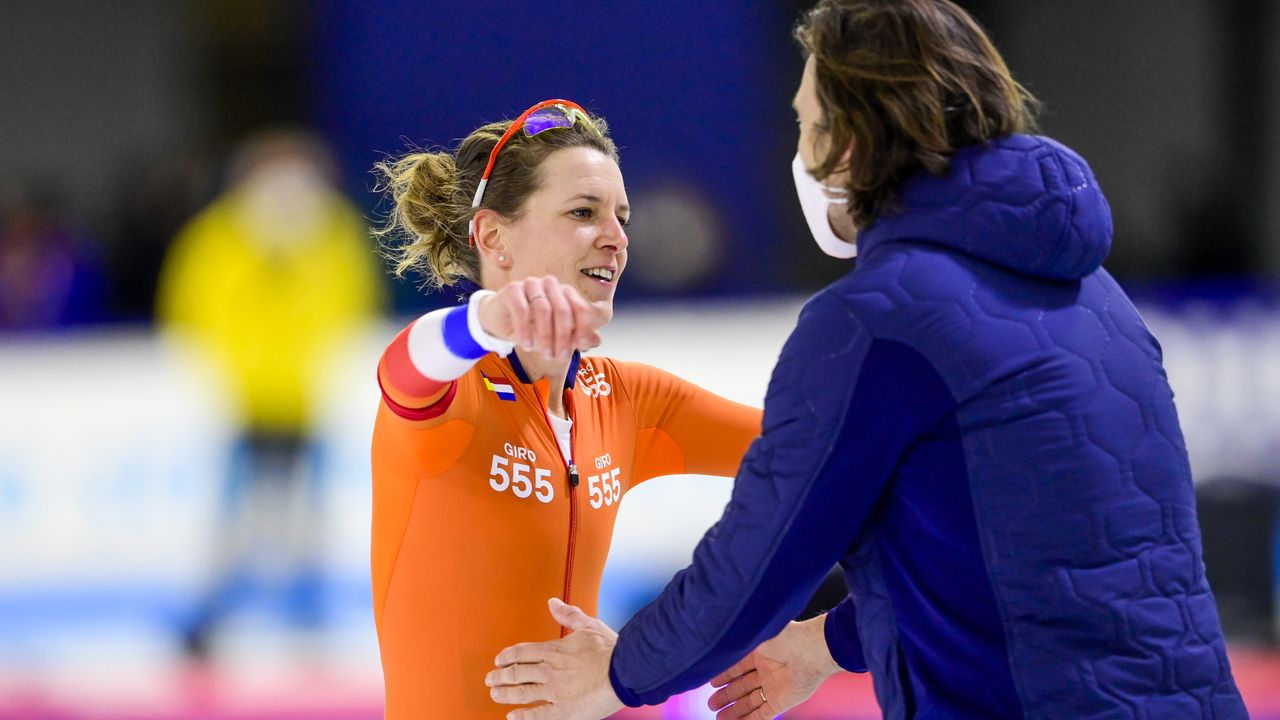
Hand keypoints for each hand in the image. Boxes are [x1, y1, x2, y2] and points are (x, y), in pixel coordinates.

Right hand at [478, 276, 609, 360]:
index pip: (582, 308)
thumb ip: (576, 336)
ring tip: (544, 354)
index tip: (583, 347)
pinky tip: (526, 345)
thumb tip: (596, 340)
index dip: (585, 328)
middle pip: (564, 310)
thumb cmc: (533, 326)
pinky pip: (521, 309)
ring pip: (543, 309)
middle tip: (560, 357)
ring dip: (545, 336)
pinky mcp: (513, 289)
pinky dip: (525, 330)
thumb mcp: (556, 334)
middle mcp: (552, 285)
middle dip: (563, 337)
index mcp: (566, 293)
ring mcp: (532, 284)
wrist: (501, 320)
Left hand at [486, 598, 623, 719]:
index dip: (507, 656)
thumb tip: (553, 603)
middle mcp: (549, 670)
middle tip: (490, 679)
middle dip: (499, 676)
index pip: (521, 652)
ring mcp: (553, 691)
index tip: (498, 660)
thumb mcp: (589, 626)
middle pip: (515, 673)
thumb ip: (569, 615)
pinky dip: (522, 716)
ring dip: (504, 693)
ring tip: (495, 694)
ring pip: (520, 693)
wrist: (625, 672)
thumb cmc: (611, 650)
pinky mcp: (562, 710)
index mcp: (554, 650)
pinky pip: (536, 715)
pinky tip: (512, 717)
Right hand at [708, 615, 841, 719]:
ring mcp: (773, 688)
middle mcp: (766, 672)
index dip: (724, 675)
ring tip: (719, 718)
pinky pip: (762, 714)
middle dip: (726, 696)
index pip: (738, 667)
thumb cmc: (785, 638)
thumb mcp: (756, 636)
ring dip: (735, 711)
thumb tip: (721, 645)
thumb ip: (739, 643)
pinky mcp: (781, 702)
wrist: (811, 651)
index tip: (711, 682)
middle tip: (711, 704)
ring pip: (750, 703)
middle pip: (742, 687)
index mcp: (760, 653)